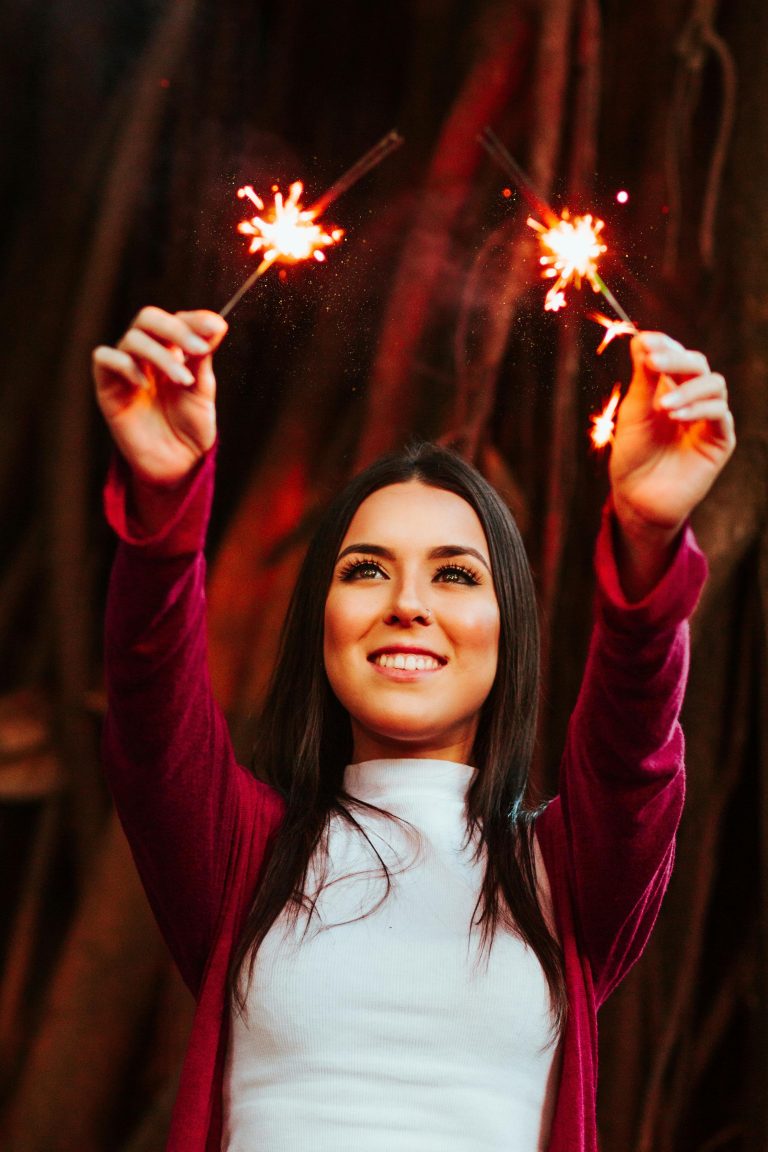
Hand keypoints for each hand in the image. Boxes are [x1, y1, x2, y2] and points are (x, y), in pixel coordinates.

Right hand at [93, 307, 227, 485]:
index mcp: (173, 351)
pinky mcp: (108, 388)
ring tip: (182, 381)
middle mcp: (148, 355)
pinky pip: (104, 358)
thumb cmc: (191, 429)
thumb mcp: (202, 391)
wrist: (178, 464)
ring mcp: (127, 369)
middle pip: (149, 319)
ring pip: (132, 338)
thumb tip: (216, 324)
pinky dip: (124, 364)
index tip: (216, 329)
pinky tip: (144, 385)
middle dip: (176, 330)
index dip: (195, 319)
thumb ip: (202, 359)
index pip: (178, 320)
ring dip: (160, 355)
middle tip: (199, 350)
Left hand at [609, 331, 735, 537]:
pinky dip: (699, 409)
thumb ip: (643, 379)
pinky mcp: (720, 439)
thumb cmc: (632, 454)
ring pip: (714, 384)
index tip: (645, 342)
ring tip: (662, 406)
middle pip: (697, 363)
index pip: (675, 354)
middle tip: (654, 363)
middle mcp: (691, 397)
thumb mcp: (634, 412)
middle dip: (676, 360)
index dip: (664, 344)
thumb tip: (642, 338)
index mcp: (668, 386)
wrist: (637, 496)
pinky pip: (719, 414)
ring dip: (688, 388)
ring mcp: (707, 417)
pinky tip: (676, 417)